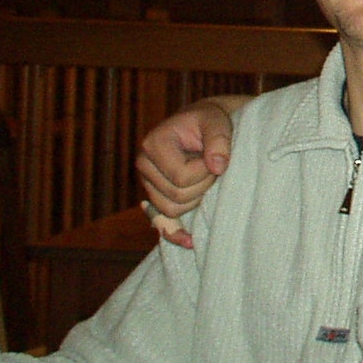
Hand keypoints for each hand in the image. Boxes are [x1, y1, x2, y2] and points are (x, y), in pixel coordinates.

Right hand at [135, 101, 232, 245]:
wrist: (206, 124)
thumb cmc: (211, 121)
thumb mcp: (217, 122)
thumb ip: (218, 140)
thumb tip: (217, 167)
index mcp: (153, 144)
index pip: (181, 178)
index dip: (205, 172)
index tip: (217, 157)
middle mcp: (144, 166)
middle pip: (177, 197)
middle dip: (204, 186)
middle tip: (215, 166)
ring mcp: (149, 183)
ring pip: (173, 210)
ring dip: (198, 198)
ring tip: (207, 176)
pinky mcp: (157, 196)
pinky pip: (162, 222)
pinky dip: (175, 233)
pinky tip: (190, 242)